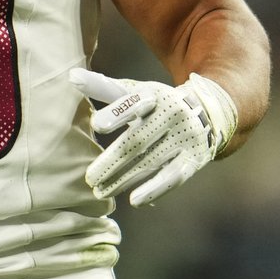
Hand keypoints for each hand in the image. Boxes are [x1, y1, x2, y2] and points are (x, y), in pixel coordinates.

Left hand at [70, 67, 238, 206]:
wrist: (208, 110)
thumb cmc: (157, 103)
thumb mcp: (135, 90)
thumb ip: (104, 88)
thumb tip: (71, 76)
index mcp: (153, 96)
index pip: (133, 103)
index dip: (116, 113)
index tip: (96, 124)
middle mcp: (170, 115)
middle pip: (138, 140)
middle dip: (113, 160)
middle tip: (89, 178)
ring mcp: (183, 138)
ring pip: (151, 161)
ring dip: (125, 178)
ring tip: (100, 191)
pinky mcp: (192, 159)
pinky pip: (172, 176)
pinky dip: (154, 189)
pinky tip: (134, 201)